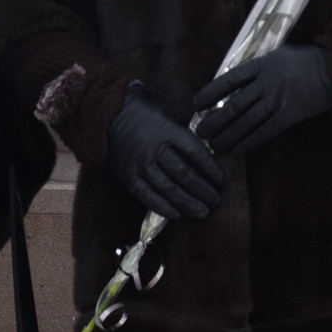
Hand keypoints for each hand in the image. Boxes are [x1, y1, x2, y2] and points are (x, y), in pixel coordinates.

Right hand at [106, 84, 223, 220]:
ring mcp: (140, 164)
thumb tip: (208, 159)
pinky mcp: (128, 177)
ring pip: (168, 188)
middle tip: (216, 201)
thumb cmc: (146, 117)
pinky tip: (178, 215)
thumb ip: (184, 137)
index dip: (210, 169)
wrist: (110, 117)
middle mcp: (154, 148)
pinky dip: (163, 207)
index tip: (221, 181)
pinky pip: (147, 196)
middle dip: (203, 190)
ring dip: (188, 203)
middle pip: (184, 174)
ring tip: (203, 212)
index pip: (195, 152)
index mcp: (168, 131)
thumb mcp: (168, 118)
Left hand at [192, 45, 331, 155]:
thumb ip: (254, 68)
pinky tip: (235, 148)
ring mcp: (278, 101)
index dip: (209, 93)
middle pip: (233, 106)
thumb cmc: (302, 60)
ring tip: (213, 144)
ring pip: (246, 123)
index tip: (196, 104)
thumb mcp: (275, 55)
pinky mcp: (288, 117)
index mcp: (261, 65)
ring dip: (227, 136)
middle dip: (214, 121)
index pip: (228, 80)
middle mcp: (266, 84)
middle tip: (200, 131)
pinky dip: (248, 142)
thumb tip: (230, 84)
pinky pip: (264, 133)